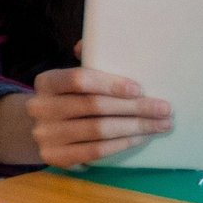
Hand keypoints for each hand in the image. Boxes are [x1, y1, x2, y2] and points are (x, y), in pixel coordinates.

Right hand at [26, 64, 172, 167]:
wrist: (38, 129)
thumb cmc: (64, 99)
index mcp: (45, 82)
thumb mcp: (68, 78)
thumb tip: (86, 45)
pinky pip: (96, 151)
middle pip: (94, 106)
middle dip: (134, 108)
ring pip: (99, 131)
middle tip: (164, 109)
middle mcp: (41, 108)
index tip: (140, 89)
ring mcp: (46, 135)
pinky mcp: (56, 157)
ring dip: (135, 128)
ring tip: (160, 125)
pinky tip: (140, 138)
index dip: (111, 84)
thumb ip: (84, 60)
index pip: (79, 79)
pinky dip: (122, 144)